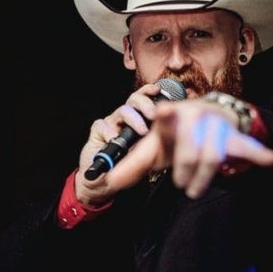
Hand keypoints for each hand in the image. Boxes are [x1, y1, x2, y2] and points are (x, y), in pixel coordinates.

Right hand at [74, 83, 173, 207]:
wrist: (106, 180)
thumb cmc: (129, 165)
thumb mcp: (149, 152)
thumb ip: (158, 139)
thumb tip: (175, 127)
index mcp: (139, 119)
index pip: (145, 99)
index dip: (150, 92)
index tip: (158, 91)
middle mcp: (125, 118)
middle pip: (134, 100)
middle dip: (145, 104)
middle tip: (153, 114)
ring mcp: (111, 123)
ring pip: (122, 111)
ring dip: (133, 118)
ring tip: (142, 131)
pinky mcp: (97, 131)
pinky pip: (103, 125)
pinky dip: (109, 132)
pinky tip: (115, 139)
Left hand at [100, 98, 272, 199]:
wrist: (207, 119)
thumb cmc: (175, 135)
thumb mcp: (153, 147)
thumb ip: (132, 165)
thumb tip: (109, 182)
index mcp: (171, 116)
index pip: (166, 115)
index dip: (165, 115)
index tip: (162, 111)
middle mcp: (194, 117)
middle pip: (190, 150)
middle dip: (184, 171)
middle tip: (181, 185)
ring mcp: (215, 126)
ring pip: (211, 156)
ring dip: (203, 177)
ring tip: (194, 189)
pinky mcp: (233, 136)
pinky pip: (246, 146)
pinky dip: (258, 153)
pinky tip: (269, 158)